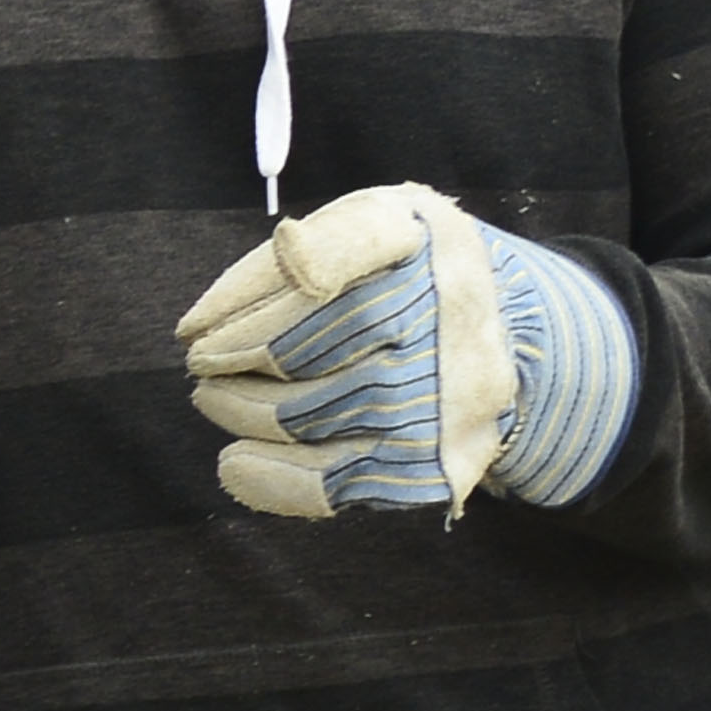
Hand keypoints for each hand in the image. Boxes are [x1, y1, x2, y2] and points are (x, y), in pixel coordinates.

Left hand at [180, 186, 639, 523]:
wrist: (518, 342)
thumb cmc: (414, 276)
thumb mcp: (379, 227)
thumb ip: (313, 246)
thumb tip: (227, 307)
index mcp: (432, 238)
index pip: (336, 251)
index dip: (248, 289)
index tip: (192, 326)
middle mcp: (451, 315)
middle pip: (295, 348)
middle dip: (227, 358)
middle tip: (201, 360)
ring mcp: (447, 395)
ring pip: (300, 415)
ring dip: (235, 409)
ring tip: (214, 395)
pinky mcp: (436, 462)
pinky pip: (328, 483)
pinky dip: (265, 475)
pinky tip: (236, 459)